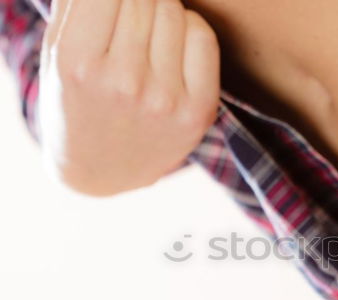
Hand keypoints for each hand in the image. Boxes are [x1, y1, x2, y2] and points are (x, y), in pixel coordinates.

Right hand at [39, 0, 219, 195]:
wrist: (103, 169)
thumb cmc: (78, 101)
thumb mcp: (58, 53)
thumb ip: (78, 4)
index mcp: (79, 64)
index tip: (115, 4)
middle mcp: (124, 83)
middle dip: (138, 1)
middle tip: (129, 19)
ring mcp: (165, 100)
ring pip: (175, 11)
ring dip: (162, 12)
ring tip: (146, 37)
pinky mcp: (197, 111)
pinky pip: (203, 37)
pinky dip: (190, 30)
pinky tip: (173, 49)